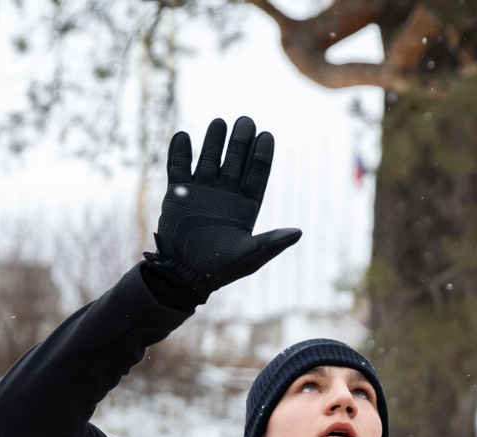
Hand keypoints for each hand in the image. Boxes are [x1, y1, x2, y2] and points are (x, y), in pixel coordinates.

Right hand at [144, 116, 301, 306]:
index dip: (261, 155)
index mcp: (245, 205)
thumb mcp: (249, 257)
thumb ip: (271, 243)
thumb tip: (298, 232)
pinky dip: (180, 152)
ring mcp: (201, 191)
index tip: (266, 136)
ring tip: (219, 123)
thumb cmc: (220, 269)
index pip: (256, 174)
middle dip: (240, 142)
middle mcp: (225, 194)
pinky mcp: (178, 193)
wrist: (184, 275)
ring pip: (209, 158)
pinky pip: (179, 167)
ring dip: (213, 141)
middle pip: (235, 160)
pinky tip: (183, 136)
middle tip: (246, 122)